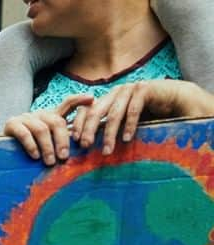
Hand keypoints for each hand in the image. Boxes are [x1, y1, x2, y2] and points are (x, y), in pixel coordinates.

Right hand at [4, 94, 91, 164]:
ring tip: (51, 162)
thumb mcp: (46, 142)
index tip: (92, 99)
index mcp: (50, 116)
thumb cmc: (27, 148)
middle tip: (64, 157)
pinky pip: (24, 134)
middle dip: (62, 140)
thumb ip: (60, 140)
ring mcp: (25, 118)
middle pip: (56, 122)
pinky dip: (31, 146)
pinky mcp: (11, 125)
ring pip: (41, 129)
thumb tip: (81, 146)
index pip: (67, 103)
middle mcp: (39, 114)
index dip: (79, 99)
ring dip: (48, 147)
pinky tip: (35, 156)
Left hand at [70, 80, 200, 155]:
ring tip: (107, 151)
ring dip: (110, 134)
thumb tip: (87, 150)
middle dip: (89, 130)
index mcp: (107, 100)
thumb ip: (107, 130)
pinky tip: (127, 139)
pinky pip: (134, 109)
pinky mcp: (145, 89)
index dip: (79, 124)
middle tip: (86, 146)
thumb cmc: (146, 114)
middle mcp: (116, 93)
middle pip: (96, 111)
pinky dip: (129, 125)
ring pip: (114, 113)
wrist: (172, 100)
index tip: (75, 141)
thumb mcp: (122, 123)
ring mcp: (130, 89)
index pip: (86, 110)